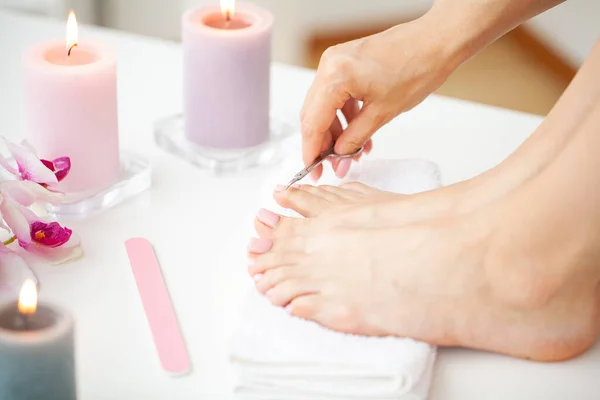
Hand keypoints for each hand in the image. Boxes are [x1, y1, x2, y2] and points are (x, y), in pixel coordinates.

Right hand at [300, 17, 456, 179]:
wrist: (436, 41)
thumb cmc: (416, 69)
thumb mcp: (383, 113)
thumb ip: (355, 138)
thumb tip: (338, 157)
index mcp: (336, 76)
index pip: (313, 122)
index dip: (311, 150)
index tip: (313, 171)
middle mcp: (329, 65)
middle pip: (313, 114)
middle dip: (322, 143)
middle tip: (331, 166)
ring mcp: (336, 62)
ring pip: (324, 106)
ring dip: (335, 131)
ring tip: (351, 153)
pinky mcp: (345, 63)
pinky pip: (336, 95)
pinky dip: (344, 116)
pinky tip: (357, 134)